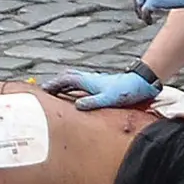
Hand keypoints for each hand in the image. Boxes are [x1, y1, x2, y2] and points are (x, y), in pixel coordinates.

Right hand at [42, 70, 159, 109]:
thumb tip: (77, 106)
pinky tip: (77, 96)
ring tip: (57, 93)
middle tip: (47, 91)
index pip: (65, 80)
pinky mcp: (102, 85)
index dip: (53, 85)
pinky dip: (75, 88)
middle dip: (56, 83)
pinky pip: (83, 84)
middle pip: (68, 77)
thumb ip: (92, 102)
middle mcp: (90, 79)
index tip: (42, 91)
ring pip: (75, 79)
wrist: (140, 83)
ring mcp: (96, 81)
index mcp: (88, 81)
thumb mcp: (108, 99)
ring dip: (65, 85)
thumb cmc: (125, 91)